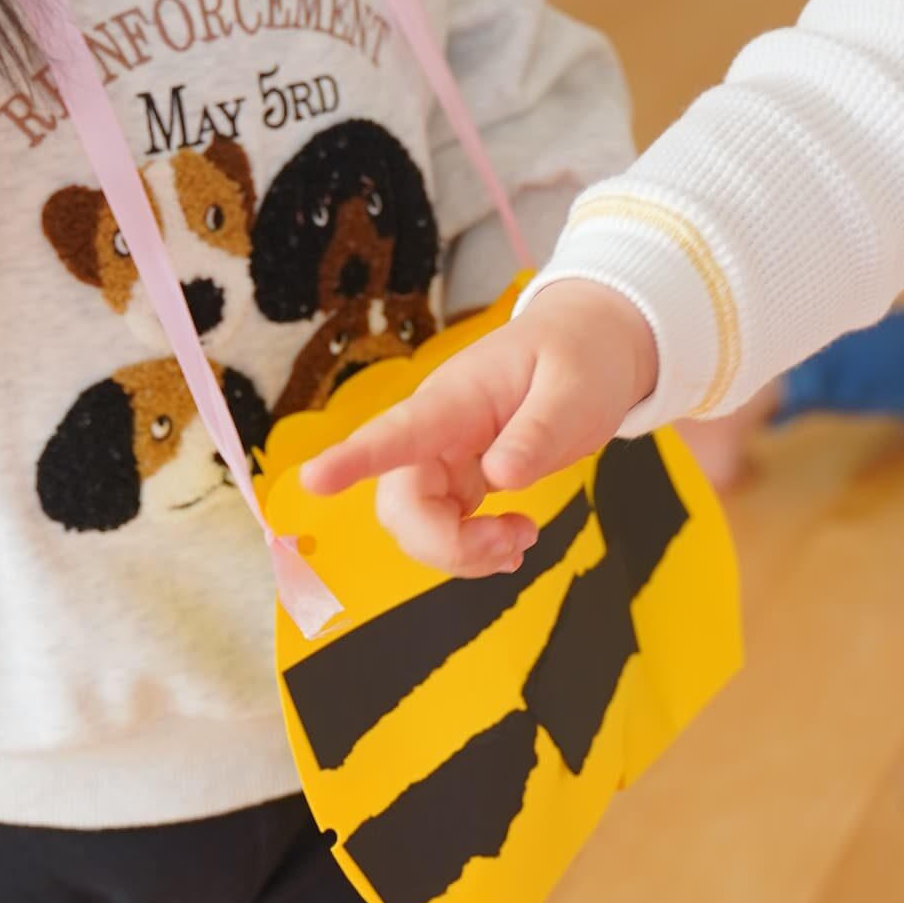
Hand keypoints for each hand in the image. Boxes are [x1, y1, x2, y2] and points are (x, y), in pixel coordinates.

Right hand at [300, 280, 656, 576]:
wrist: (591, 349)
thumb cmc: (579, 358)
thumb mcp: (575, 390)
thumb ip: (538, 432)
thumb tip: (500, 476)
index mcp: (455, 398)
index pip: (396, 430)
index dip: (352, 459)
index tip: (312, 481)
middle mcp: (436, 432)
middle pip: (401, 504)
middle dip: (445, 544)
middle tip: (515, 541)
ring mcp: (444, 459)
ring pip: (419, 528)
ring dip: (465, 554)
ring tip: (524, 537)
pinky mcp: (460, 481)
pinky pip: (446, 531)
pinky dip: (475, 551)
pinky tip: (512, 542)